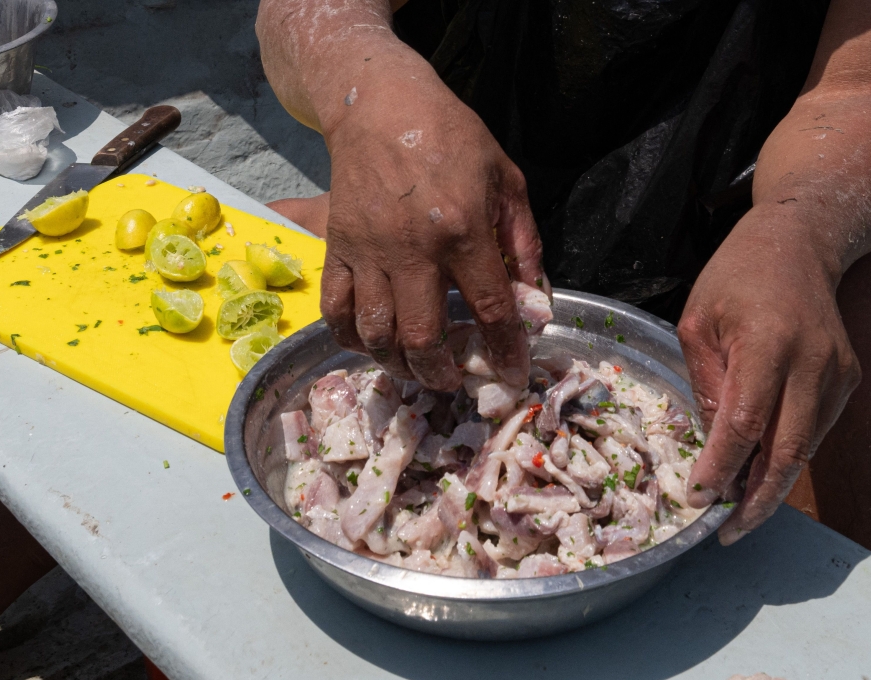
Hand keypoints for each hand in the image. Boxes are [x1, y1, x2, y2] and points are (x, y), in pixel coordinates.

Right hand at [319, 54, 545, 390]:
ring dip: (397, 363)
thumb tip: (534, 298)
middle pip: (423, 337)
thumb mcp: (506, 179)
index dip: (504, 351)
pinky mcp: (337, 247)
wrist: (378, 106)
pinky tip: (371, 343)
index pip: (490, 309)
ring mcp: (369, 251)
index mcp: (462, 229)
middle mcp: (412, 249)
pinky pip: (336, 309)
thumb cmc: (450, 137)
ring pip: (376, 332)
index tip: (511, 376)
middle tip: (452, 381)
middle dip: (441, 374)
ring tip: (415, 368)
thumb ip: (523, 242)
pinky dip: (350, 338)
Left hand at [679, 208, 860, 543]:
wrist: (800, 243)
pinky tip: (758, 471)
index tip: (697, 500)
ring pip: (805, 449)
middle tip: (726, 533)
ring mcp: (838, 373)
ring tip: (735, 509)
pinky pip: (815, 431)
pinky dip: (786, 458)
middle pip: (788, 452)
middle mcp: (812, 362)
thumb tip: (712, 449)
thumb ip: (707, 386)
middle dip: (756, 502)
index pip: (745, 423)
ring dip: (770, 486)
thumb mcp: (698, 325)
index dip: (721, 468)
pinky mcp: (849, 379)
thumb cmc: (735, 279)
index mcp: (766, 342)